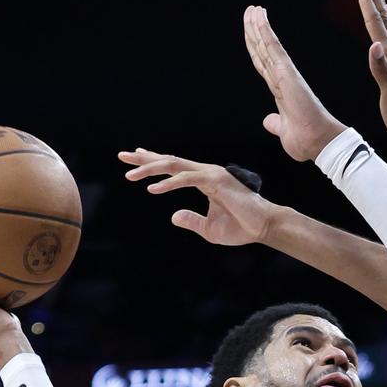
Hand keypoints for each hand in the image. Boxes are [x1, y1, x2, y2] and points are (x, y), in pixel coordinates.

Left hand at [119, 149, 282, 245]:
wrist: (263, 228)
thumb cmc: (241, 228)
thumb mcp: (208, 229)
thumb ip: (191, 220)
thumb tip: (173, 216)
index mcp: (204, 181)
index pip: (174, 168)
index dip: (153, 162)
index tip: (134, 158)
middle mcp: (206, 173)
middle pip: (170, 161)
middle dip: (145, 158)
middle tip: (122, 156)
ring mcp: (211, 174)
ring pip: (174, 166)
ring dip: (151, 169)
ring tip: (130, 175)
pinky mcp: (216, 181)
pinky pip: (187, 179)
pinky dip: (169, 183)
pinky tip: (153, 189)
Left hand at [243, 6, 346, 161]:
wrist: (318, 144)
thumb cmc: (306, 141)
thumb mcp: (284, 132)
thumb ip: (275, 123)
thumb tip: (268, 121)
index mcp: (280, 91)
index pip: (263, 64)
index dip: (256, 47)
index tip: (251, 31)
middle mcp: (282, 79)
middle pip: (263, 50)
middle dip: (254, 31)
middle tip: (250, 10)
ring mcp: (284, 75)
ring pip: (267, 45)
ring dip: (258, 26)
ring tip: (253, 9)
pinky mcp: (287, 74)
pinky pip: (273, 48)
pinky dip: (265, 32)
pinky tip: (259, 17)